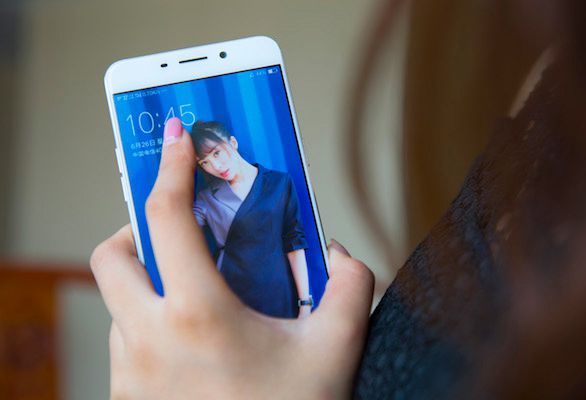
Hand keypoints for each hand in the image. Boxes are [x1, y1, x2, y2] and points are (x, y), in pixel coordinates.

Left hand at [90, 118, 373, 398]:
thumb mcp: (336, 348)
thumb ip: (352, 285)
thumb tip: (341, 253)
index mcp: (197, 314)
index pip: (169, 218)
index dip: (172, 167)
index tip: (175, 138)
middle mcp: (148, 340)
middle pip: (112, 257)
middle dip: (138, 234)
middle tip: (179, 238)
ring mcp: (129, 374)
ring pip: (119, 305)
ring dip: (150, 287)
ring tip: (196, 296)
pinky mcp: (126, 399)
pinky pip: (125, 344)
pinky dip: (150, 326)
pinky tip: (193, 343)